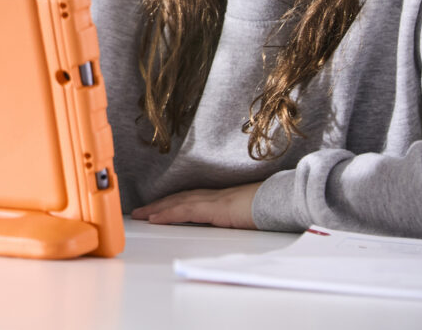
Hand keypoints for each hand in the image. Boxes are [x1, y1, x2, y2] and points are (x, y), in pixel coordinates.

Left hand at [131, 182, 261, 228]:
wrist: (282, 200)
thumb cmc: (269, 207)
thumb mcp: (246, 215)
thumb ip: (233, 218)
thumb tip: (227, 224)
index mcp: (219, 197)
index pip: (188, 199)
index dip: (170, 203)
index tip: (155, 209)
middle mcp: (212, 196)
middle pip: (177, 199)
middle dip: (157, 205)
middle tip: (139, 212)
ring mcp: (212, 200)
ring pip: (177, 203)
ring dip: (156, 209)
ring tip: (140, 215)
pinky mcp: (214, 208)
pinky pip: (185, 212)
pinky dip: (168, 215)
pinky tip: (155, 219)